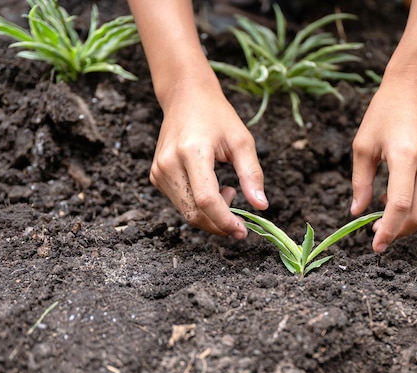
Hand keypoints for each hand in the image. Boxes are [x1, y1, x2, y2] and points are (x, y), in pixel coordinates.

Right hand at [150, 78, 267, 238]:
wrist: (186, 97)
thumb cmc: (217, 117)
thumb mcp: (242, 141)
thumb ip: (252, 175)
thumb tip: (261, 206)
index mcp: (192, 152)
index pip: (206, 200)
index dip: (225, 221)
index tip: (242, 231)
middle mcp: (169, 163)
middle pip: (194, 213)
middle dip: (219, 224)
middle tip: (240, 217)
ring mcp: (158, 171)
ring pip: (186, 213)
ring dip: (211, 214)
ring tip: (228, 190)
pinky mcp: (156, 176)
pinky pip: (180, 204)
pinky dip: (200, 206)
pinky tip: (212, 187)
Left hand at [351, 72, 416, 251]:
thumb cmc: (384, 112)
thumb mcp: (363, 145)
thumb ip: (359, 182)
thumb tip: (357, 213)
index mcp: (406, 156)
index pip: (400, 205)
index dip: (389, 230)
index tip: (376, 246)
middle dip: (399, 231)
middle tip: (378, 233)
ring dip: (407, 218)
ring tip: (384, 209)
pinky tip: (401, 192)